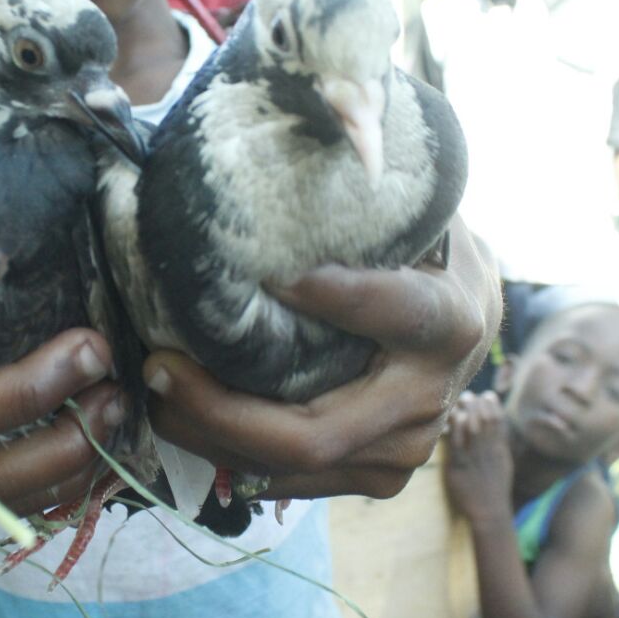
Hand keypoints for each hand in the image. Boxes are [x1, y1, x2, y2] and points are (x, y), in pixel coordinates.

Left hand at [144, 217, 499, 500]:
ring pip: (288, 469)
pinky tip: (180, 415)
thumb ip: (367, 191)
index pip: (391, 312)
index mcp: (445, 321)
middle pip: (313, 435)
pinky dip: (225, 450)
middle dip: (219, 408)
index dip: (334, 297)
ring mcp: (403, 452)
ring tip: (151, 390)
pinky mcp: (373, 479)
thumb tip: (308, 134)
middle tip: (156, 366)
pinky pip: (286, 483)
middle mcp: (426, 399)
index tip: (270, 274)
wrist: (467, 318)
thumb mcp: (412, 212)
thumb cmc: (420, 249)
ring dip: (207, 435)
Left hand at [443, 390, 513, 523]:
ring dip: (467, 412)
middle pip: (486, 423)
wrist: (490, 513)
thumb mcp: (503, 465)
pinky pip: (457, 445)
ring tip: (462, 399)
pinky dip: (456, 429)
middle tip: (470, 394)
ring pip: (473, 430)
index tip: (488, 394)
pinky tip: (454, 417)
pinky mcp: (459, 468)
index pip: (500, 424)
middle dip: (478, 405)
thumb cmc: (494, 489)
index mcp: (500, 452)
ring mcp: (475, 460)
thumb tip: (497, 429)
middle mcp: (489, 453)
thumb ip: (499, 447)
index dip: (494, 408)